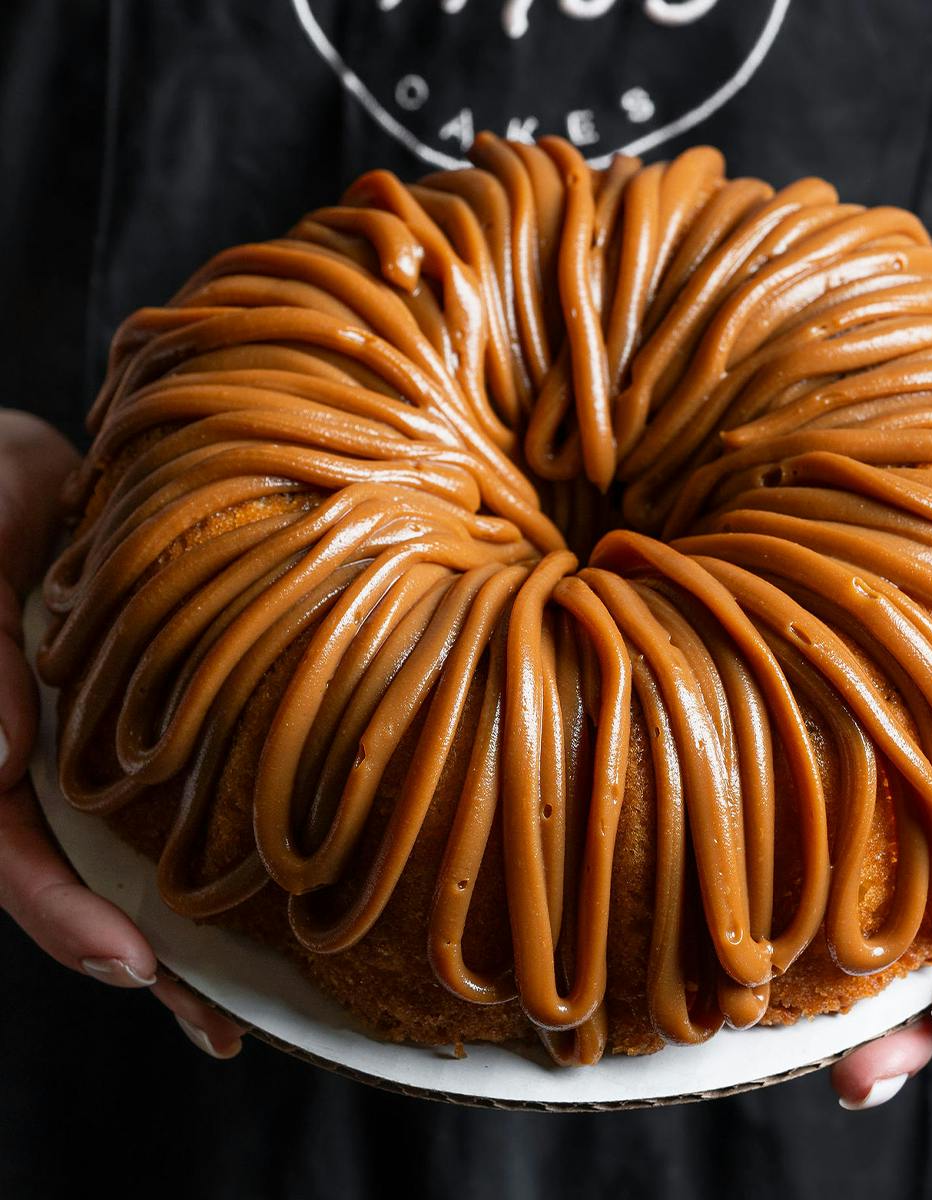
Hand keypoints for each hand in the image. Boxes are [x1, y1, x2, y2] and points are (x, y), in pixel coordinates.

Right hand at [0, 409, 246, 1059]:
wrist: (40, 467)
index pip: (10, 852)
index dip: (62, 915)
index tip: (130, 965)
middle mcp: (49, 761)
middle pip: (88, 883)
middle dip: (148, 960)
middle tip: (222, 1027)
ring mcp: (105, 749)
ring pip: (143, 855)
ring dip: (193, 928)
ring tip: (263, 995)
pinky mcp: (164, 717)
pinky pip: (195, 789)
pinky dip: (230, 840)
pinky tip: (286, 881)